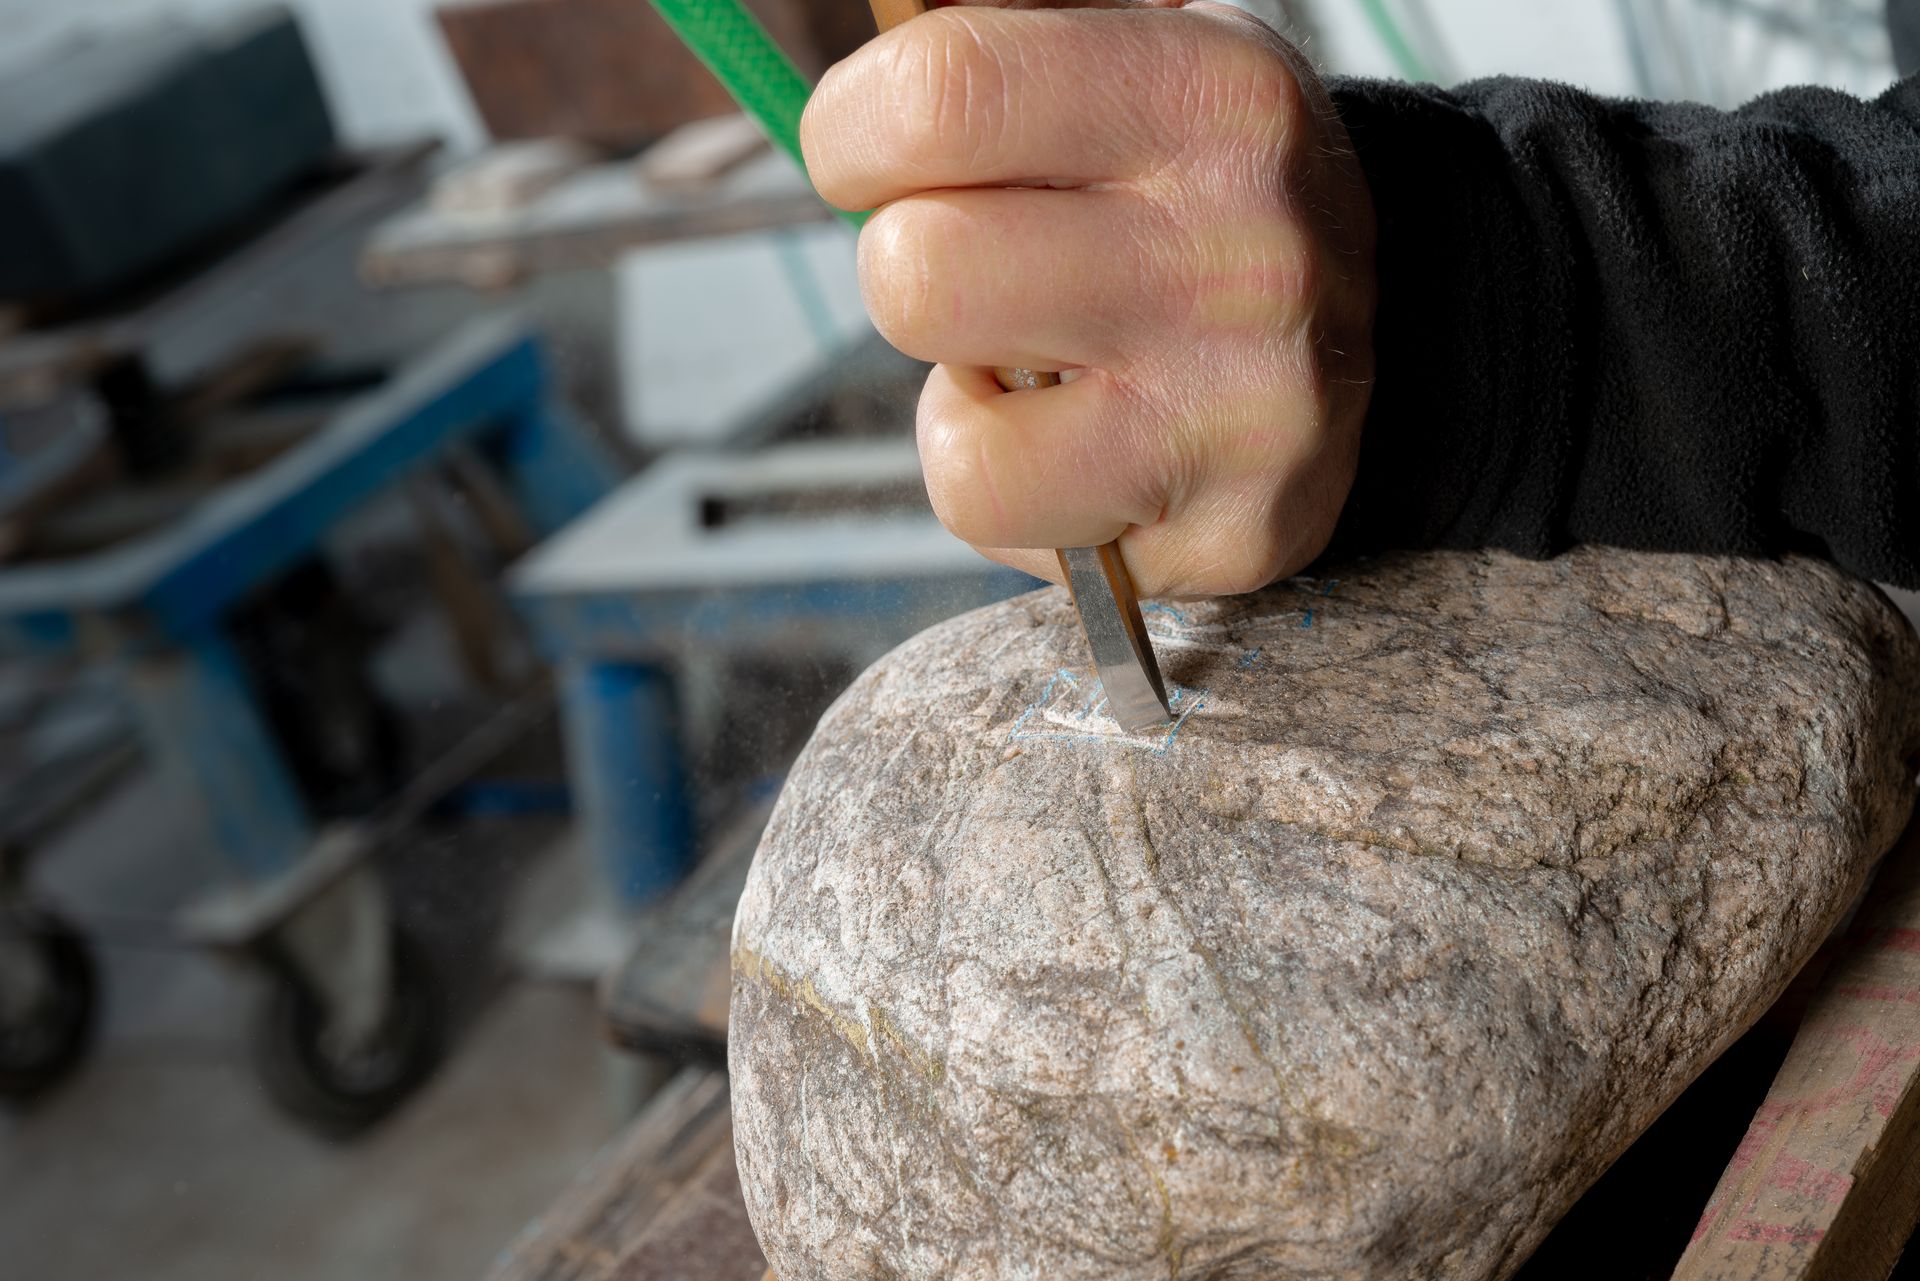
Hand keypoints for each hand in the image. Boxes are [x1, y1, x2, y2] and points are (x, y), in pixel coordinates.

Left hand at [801, 0, 1376, 596]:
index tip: (873, 157)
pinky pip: (1006, 526)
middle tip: (972, 270)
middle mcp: (1236, 256)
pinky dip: (1004, 491)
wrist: (1411, 319)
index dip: (853, 135)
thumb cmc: (1211, 195)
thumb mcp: (1140, 70)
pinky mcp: (1230, 535)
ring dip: (960, 403)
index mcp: (1207, 96)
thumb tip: (843, 123)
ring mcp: (1239, 414)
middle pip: (917, 276)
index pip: (939, 97)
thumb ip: (997, 77)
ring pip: (960, 447)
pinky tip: (1073, 440)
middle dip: (906, 273)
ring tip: (1030, 366)